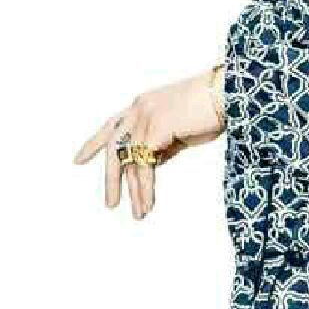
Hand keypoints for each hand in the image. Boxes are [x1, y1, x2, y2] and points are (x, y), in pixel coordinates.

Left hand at [72, 67, 223, 217]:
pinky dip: (145, 188)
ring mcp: (145, 118)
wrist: (230, 94)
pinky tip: (147, 204)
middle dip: (111, 179)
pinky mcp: (156, 129)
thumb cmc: (215, 110)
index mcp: (143, 105)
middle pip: (114, 149)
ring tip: (138, 214)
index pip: (111, 126)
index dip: (94, 144)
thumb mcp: (183, 131)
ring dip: (135, 192)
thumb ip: (165, 145)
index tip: (78, 161)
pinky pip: (144, 166)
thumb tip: (153, 163)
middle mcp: (139, 110)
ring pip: (130, 162)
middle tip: (110, 204)